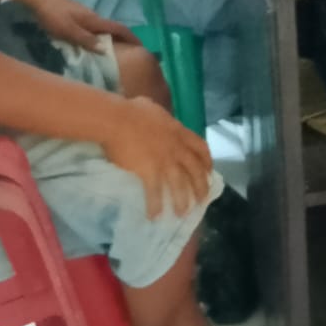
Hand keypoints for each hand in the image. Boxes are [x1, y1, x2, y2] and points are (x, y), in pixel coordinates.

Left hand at [19, 0, 137, 48]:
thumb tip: (106, 50)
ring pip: (101, 28)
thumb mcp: (67, 30)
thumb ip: (86, 39)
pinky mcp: (75, 15)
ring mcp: (84, 14)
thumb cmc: (52, 14)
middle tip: (128, 54)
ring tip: (111, 53)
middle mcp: (92, 16)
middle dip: (123, 40)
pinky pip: (92, 28)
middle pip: (112, 29)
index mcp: (94, 20)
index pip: (119, 28)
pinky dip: (97, 36)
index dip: (132, 38)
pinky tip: (91, 43)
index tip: (142, 48)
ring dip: (109, 39)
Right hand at [100, 97, 214, 218]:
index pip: (200, 148)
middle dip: (201, 187)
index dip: (207, 161)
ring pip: (180, 185)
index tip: (209, 172)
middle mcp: (176, 148)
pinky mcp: (149, 171)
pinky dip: (155, 206)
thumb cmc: (130, 110)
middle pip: (195, 171)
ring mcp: (164, 161)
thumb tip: (157, 117)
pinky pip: (155, 193)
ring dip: (182, 202)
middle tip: (202, 200)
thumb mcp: (153, 108)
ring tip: (183, 214)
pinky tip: (155, 216)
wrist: (116, 119)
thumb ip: (160, 117)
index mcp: (178, 132)